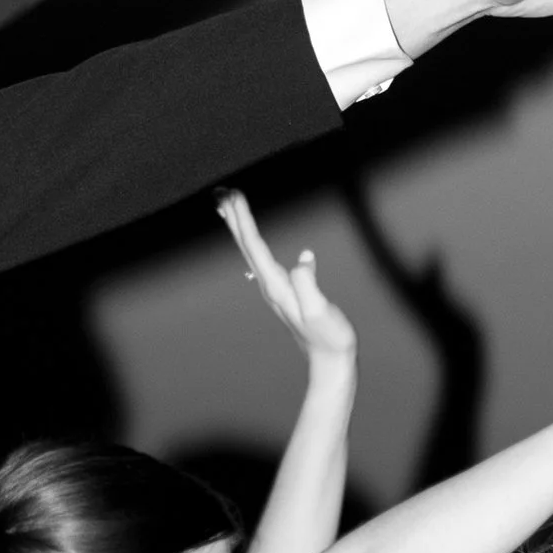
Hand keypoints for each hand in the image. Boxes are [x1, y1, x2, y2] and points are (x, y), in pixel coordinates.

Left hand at [219, 190, 356, 367]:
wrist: (330, 360)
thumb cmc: (329, 337)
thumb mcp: (320, 311)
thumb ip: (308, 285)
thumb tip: (304, 259)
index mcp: (277, 286)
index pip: (255, 246)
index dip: (243, 220)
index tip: (234, 197)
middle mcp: (270, 286)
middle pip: (246, 245)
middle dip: (233, 218)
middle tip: (222, 192)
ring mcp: (274, 289)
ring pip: (250, 251)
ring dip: (239, 228)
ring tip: (229, 208)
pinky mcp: (282, 291)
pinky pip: (262, 259)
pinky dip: (253, 241)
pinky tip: (255, 236)